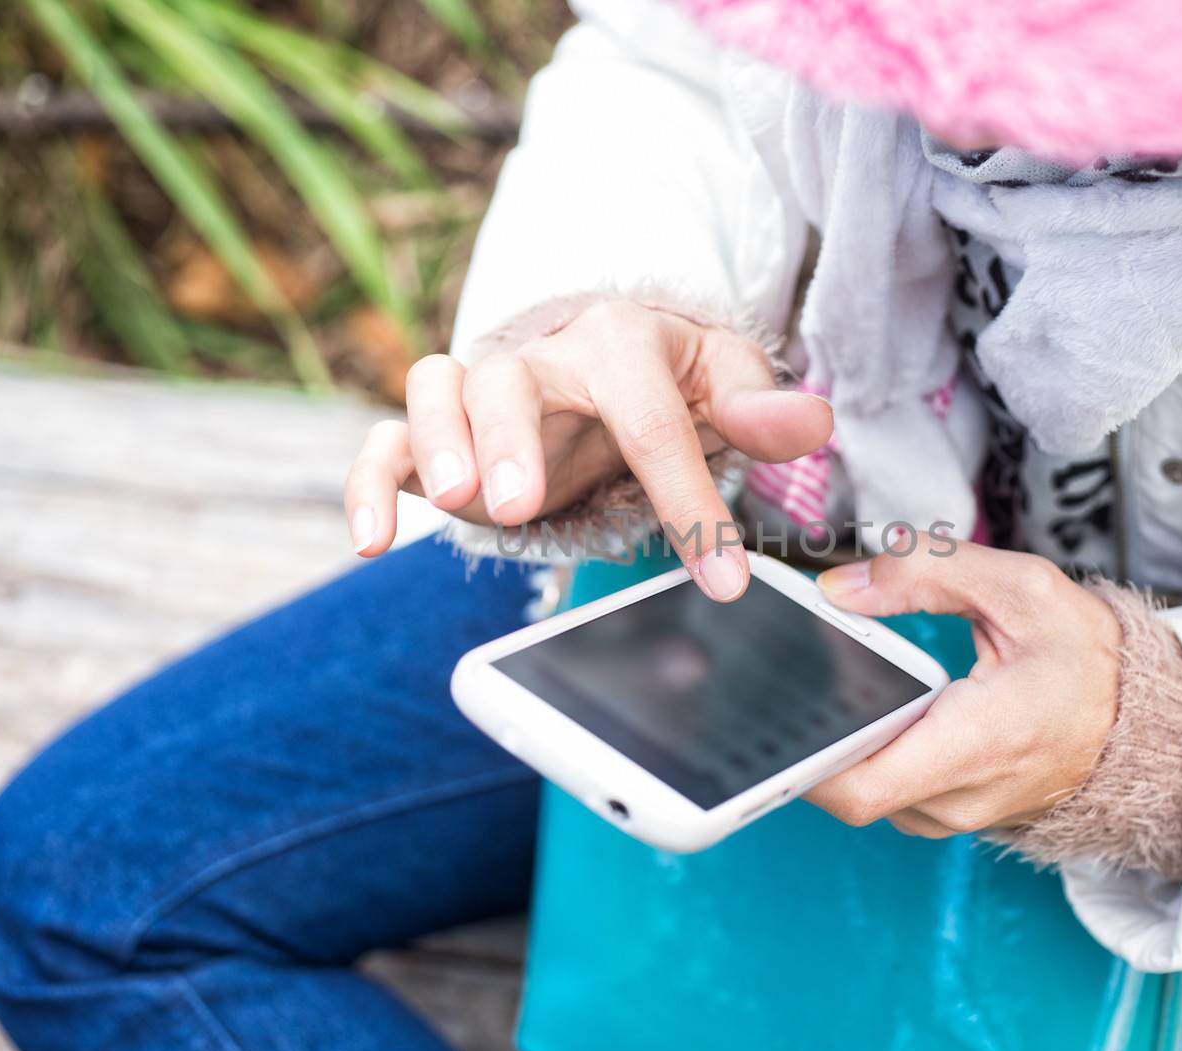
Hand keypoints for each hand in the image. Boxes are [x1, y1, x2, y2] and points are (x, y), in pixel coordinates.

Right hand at [342, 300, 832, 599]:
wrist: (612, 367)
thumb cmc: (674, 382)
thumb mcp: (726, 388)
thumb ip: (760, 408)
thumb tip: (812, 421)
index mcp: (623, 342)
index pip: (652, 416)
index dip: (688, 497)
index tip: (723, 578)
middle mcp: (542, 357)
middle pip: (513, 381)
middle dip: (512, 440)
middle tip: (524, 504)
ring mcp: (481, 389)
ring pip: (438, 390)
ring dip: (438, 443)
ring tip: (458, 504)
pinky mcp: (435, 431)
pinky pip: (384, 440)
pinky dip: (369, 481)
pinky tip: (372, 541)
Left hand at [803, 540, 1120, 836]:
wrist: (1143, 721)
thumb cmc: (1089, 659)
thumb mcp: (1022, 588)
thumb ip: (927, 571)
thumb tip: (840, 587)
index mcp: (977, 744)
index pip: (858, 787)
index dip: (801, 759)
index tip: (779, 709)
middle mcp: (959, 796)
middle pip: (847, 787)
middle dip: (813, 733)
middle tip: (796, 675)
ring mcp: (954, 813)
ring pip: (864, 788)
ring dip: (841, 742)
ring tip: (833, 680)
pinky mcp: (950, 810)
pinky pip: (889, 790)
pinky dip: (868, 751)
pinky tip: (866, 703)